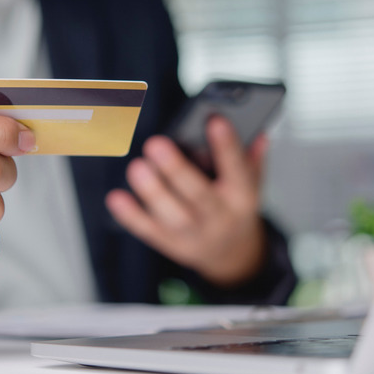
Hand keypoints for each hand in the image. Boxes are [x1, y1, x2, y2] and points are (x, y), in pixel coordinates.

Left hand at [106, 116, 267, 287]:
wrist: (232, 254)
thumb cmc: (235, 207)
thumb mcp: (251, 183)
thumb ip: (251, 157)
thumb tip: (257, 132)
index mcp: (242, 198)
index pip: (238, 170)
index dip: (227, 146)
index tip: (215, 120)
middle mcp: (219, 217)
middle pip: (199, 195)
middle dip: (176, 169)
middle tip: (156, 143)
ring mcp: (194, 234)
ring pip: (173, 216)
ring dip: (152, 192)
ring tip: (137, 167)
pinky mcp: (171, 244)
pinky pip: (149, 231)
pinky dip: (131, 216)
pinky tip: (116, 197)